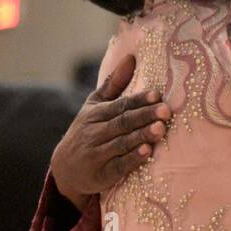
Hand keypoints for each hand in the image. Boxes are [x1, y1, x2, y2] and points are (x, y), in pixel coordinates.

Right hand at [51, 55, 171, 209]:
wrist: (64, 168)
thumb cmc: (88, 130)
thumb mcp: (95, 106)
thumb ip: (114, 84)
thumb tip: (131, 57)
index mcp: (96, 114)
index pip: (120, 105)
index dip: (138, 100)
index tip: (157, 94)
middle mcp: (96, 132)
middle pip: (123, 122)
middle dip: (144, 116)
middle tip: (165, 110)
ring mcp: (98, 154)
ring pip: (122, 143)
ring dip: (141, 136)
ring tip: (160, 129)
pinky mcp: (103, 174)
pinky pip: (119, 165)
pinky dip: (132, 159)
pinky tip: (146, 152)